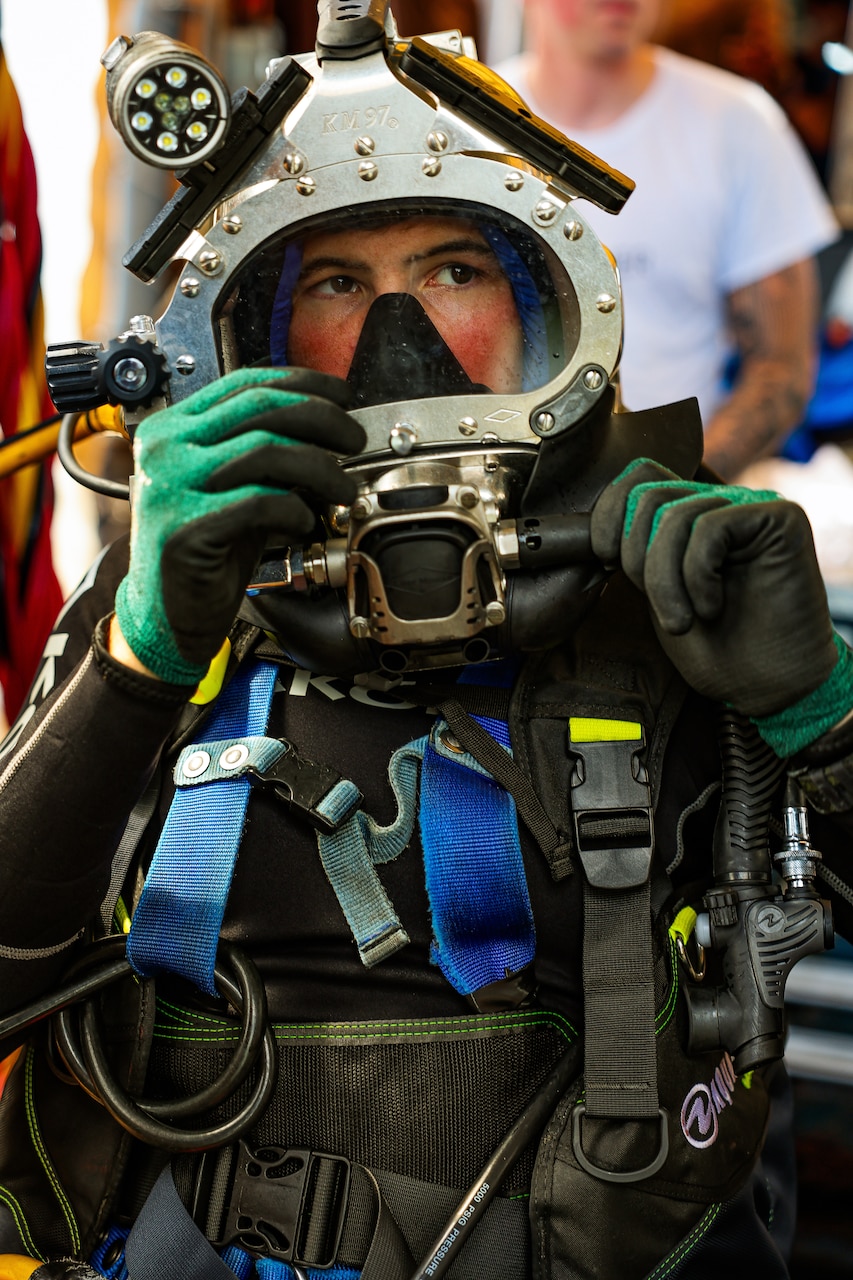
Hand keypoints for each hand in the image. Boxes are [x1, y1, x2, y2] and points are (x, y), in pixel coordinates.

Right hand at [114, 367, 363, 683]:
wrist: (168, 614)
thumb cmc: (208, 552)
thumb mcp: (239, 489)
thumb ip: (268, 456)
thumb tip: (328, 430)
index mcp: (174, 428)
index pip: (246, 384)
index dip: (303, 384)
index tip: (342, 397)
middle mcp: (165, 447)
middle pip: (260, 409)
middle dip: (322, 419)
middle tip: (354, 440)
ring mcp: (170, 484)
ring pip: (265, 450)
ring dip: (319, 468)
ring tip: (342, 490)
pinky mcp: (184, 526)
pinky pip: (259, 502)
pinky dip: (295, 509)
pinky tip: (304, 522)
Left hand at [590, 460, 848, 741]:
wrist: (765, 685)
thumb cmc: (712, 647)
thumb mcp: (653, 592)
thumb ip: (634, 549)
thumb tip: (592, 521)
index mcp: (691, 515)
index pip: (637, 477)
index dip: (609, 513)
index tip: (605, 561)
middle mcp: (722, 502)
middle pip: (649, 497)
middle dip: (638, 561)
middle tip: (663, 612)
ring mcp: (752, 505)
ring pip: (676, 516)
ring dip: (665, 582)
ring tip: (683, 623)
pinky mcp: (780, 517)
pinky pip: (710, 528)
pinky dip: (699, 577)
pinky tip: (713, 607)